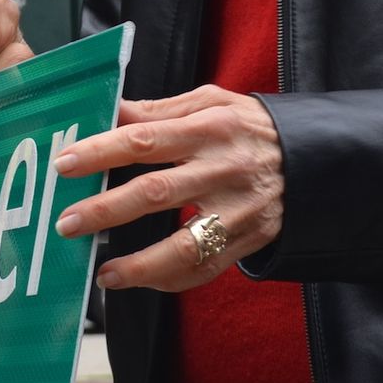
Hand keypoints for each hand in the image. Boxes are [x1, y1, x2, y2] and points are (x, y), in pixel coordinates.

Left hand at [49, 85, 286, 292]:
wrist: (316, 160)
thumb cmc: (249, 127)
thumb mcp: (211, 103)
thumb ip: (158, 111)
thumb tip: (109, 109)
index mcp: (208, 129)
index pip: (145, 139)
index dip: (102, 152)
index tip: (65, 163)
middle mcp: (222, 170)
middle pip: (156, 193)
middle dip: (106, 210)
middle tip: (67, 223)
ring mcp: (236, 211)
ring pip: (183, 245)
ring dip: (138, 264)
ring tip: (102, 273)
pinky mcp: (247, 241)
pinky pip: (204, 269)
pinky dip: (167, 279)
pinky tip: (135, 279)